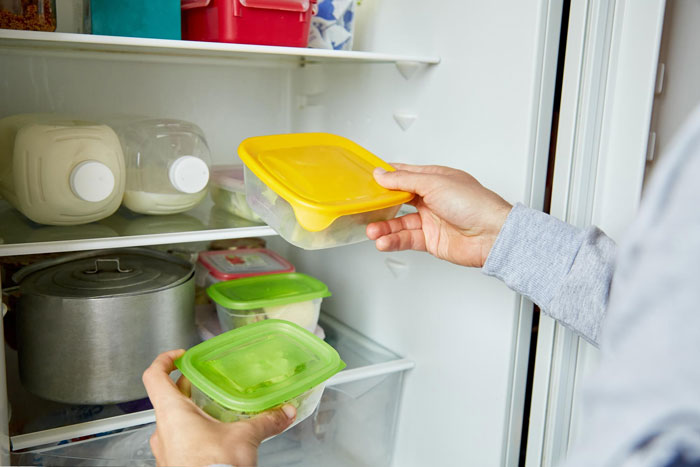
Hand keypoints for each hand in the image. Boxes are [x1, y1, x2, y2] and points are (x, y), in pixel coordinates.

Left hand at [142, 349, 295, 466]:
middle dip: (188, 390)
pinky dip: (193, 438)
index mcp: (172, 413)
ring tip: (215, 415)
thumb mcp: (244, 438)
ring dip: (191, 416)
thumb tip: (284, 412)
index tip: (180, 356)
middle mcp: (162, 431)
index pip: (154, 376)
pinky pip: (179, 445)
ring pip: (173, 424)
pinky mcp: (173, 466)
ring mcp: (165, 452)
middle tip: (207, 385)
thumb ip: (266, 421)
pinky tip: (214, 442)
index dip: (164, 360)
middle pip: (167, 399)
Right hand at [367, 164, 511, 267]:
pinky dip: (393, 240)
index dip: (386, 177)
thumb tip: (382, 174)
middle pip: (398, 200)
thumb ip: (404, 180)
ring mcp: (431, 220)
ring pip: (400, 223)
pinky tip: (384, 241)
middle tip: (365, 208)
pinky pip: (407, 239)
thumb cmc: (475, 204)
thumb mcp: (435, 182)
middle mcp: (432, 199)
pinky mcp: (431, 240)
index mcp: (435, 179)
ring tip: (372, 231)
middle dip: (381, 205)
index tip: (367, 179)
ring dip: (384, 227)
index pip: (404, 175)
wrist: (492, 235)